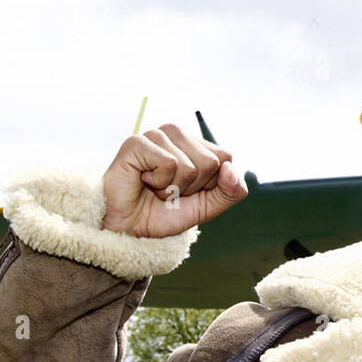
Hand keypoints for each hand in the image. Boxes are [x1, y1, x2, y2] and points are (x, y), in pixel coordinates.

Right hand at [101, 123, 247, 236]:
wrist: (130, 229)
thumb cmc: (165, 213)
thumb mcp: (207, 207)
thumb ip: (230, 191)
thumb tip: (231, 168)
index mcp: (195, 143)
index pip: (226, 158)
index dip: (211, 184)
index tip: (189, 190)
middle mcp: (177, 133)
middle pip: (211, 163)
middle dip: (192, 187)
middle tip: (169, 190)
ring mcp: (156, 135)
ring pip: (190, 166)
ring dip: (173, 188)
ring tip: (155, 187)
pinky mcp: (137, 142)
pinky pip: (169, 164)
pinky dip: (159, 183)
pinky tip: (143, 180)